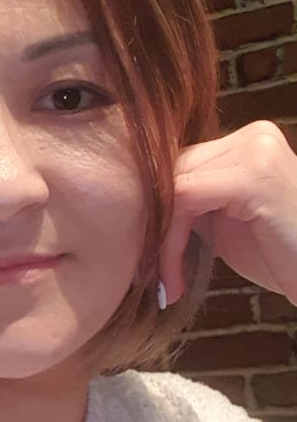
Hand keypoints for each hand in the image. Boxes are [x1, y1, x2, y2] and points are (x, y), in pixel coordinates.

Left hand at [159, 121, 296, 305]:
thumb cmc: (283, 258)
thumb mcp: (227, 223)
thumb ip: (194, 204)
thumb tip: (138, 208)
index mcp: (246, 142)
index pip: (179, 165)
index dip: (153, 210)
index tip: (145, 260)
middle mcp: (252, 136)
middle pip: (172, 170)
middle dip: (152, 225)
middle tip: (146, 275)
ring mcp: (255, 150)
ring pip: (172, 186)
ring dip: (159, 242)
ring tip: (164, 285)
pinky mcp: (251, 176)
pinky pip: (184, 201)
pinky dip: (169, 244)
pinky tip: (175, 282)